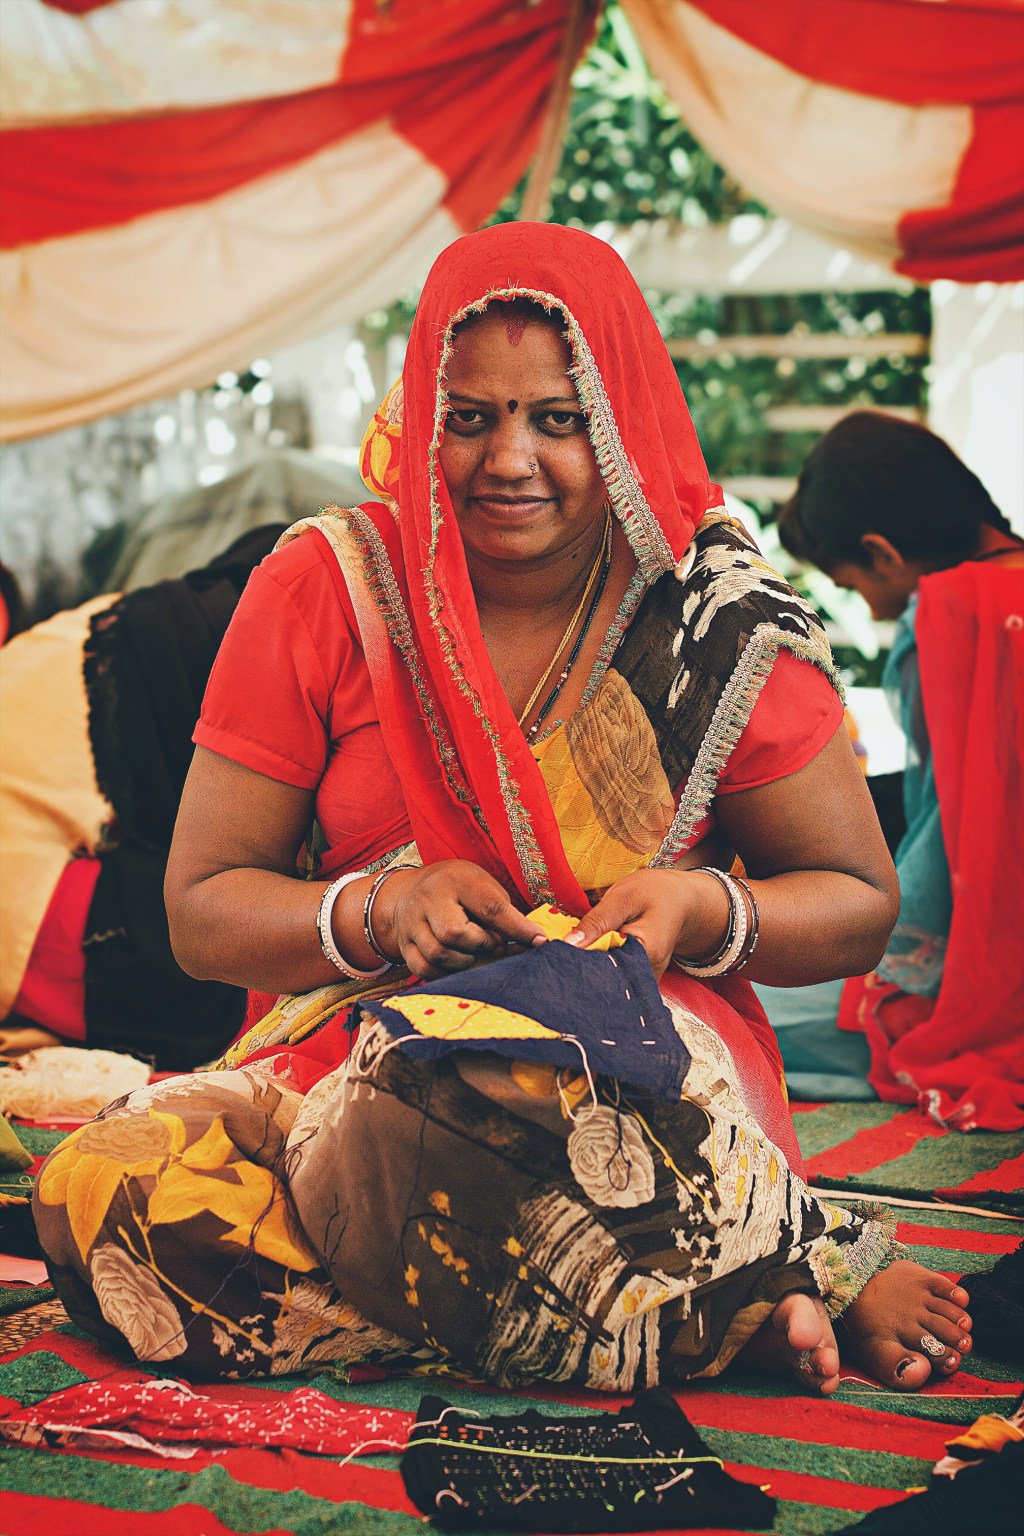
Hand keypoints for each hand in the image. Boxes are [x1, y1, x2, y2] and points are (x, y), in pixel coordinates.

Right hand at [376, 860, 546, 977]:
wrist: (407, 891)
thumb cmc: (457, 889)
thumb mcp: (481, 886)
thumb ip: (503, 912)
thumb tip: (532, 942)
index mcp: (455, 880)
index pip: (489, 907)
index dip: (517, 928)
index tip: (539, 942)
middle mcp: (428, 899)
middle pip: (454, 934)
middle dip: (481, 945)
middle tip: (493, 943)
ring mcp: (411, 923)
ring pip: (438, 954)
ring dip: (465, 961)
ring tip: (475, 952)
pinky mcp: (403, 945)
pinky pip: (424, 969)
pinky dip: (446, 973)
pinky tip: (458, 964)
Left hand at [564, 868, 730, 978]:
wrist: (681, 901)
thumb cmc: (655, 893)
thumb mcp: (624, 897)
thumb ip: (597, 921)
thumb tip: (567, 944)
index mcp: (645, 953)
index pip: (602, 967)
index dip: (576, 962)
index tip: (554, 955)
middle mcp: (647, 974)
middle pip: (603, 980)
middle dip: (578, 970)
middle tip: (555, 959)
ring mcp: (644, 979)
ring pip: (607, 980)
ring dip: (587, 969)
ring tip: (570, 958)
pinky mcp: (638, 978)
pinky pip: (613, 978)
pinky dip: (597, 969)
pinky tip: (585, 960)